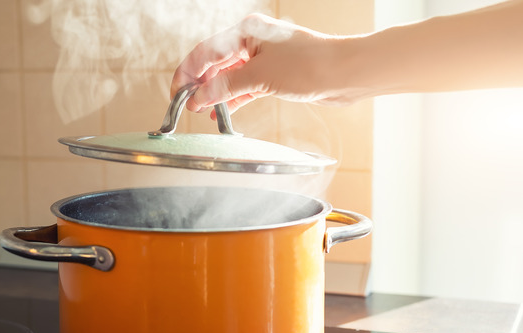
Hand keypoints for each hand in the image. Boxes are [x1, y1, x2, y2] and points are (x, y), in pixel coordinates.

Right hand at [171, 13, 353, 116]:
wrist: (345, 74)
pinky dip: (231, 99)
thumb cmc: (310, 64)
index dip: (188, 74)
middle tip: (184, 105)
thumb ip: (225, 87)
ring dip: (214, 93)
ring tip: (199, 111)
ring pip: (228, 77)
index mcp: (246, 31)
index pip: (206, 52)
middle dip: (198, 84)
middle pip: (214, 64)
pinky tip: (220, 111)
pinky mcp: (272, 76)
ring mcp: (262, 59)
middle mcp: (252, 42)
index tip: (177, 93)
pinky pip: (243, 87)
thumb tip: (198, 98)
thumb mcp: (260, 77)